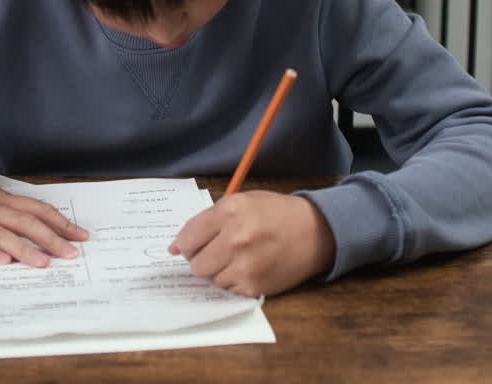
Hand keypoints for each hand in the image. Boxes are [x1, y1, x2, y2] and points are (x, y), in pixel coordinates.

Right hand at [0, 166, 89, 266]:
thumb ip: (11, 209)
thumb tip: (40, 224)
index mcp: (3, 199)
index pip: (38, 209)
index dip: (61, 222)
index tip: (82, 236)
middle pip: (26, 222)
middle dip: (51, 238)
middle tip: (71, 254)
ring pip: (2, 234)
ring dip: (24, 249)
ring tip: (43, 263)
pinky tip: (2, 262)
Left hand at [169, 191, 335, 296]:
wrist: (315, 231)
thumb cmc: (276, 214)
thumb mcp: (242, 202)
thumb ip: (208, 220)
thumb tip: (176, 247)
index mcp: (230, 211)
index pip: (188, 237)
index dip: (186, 244)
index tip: (189, 247)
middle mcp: (236, 238)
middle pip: (196, 263)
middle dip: (202, 259)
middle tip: (218, 252)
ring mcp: (245, 264)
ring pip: (211, 279)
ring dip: (220, 271)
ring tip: (240, 257)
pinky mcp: (255, 285)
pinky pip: (229, 289)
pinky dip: (236, 281)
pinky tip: (251, 266)